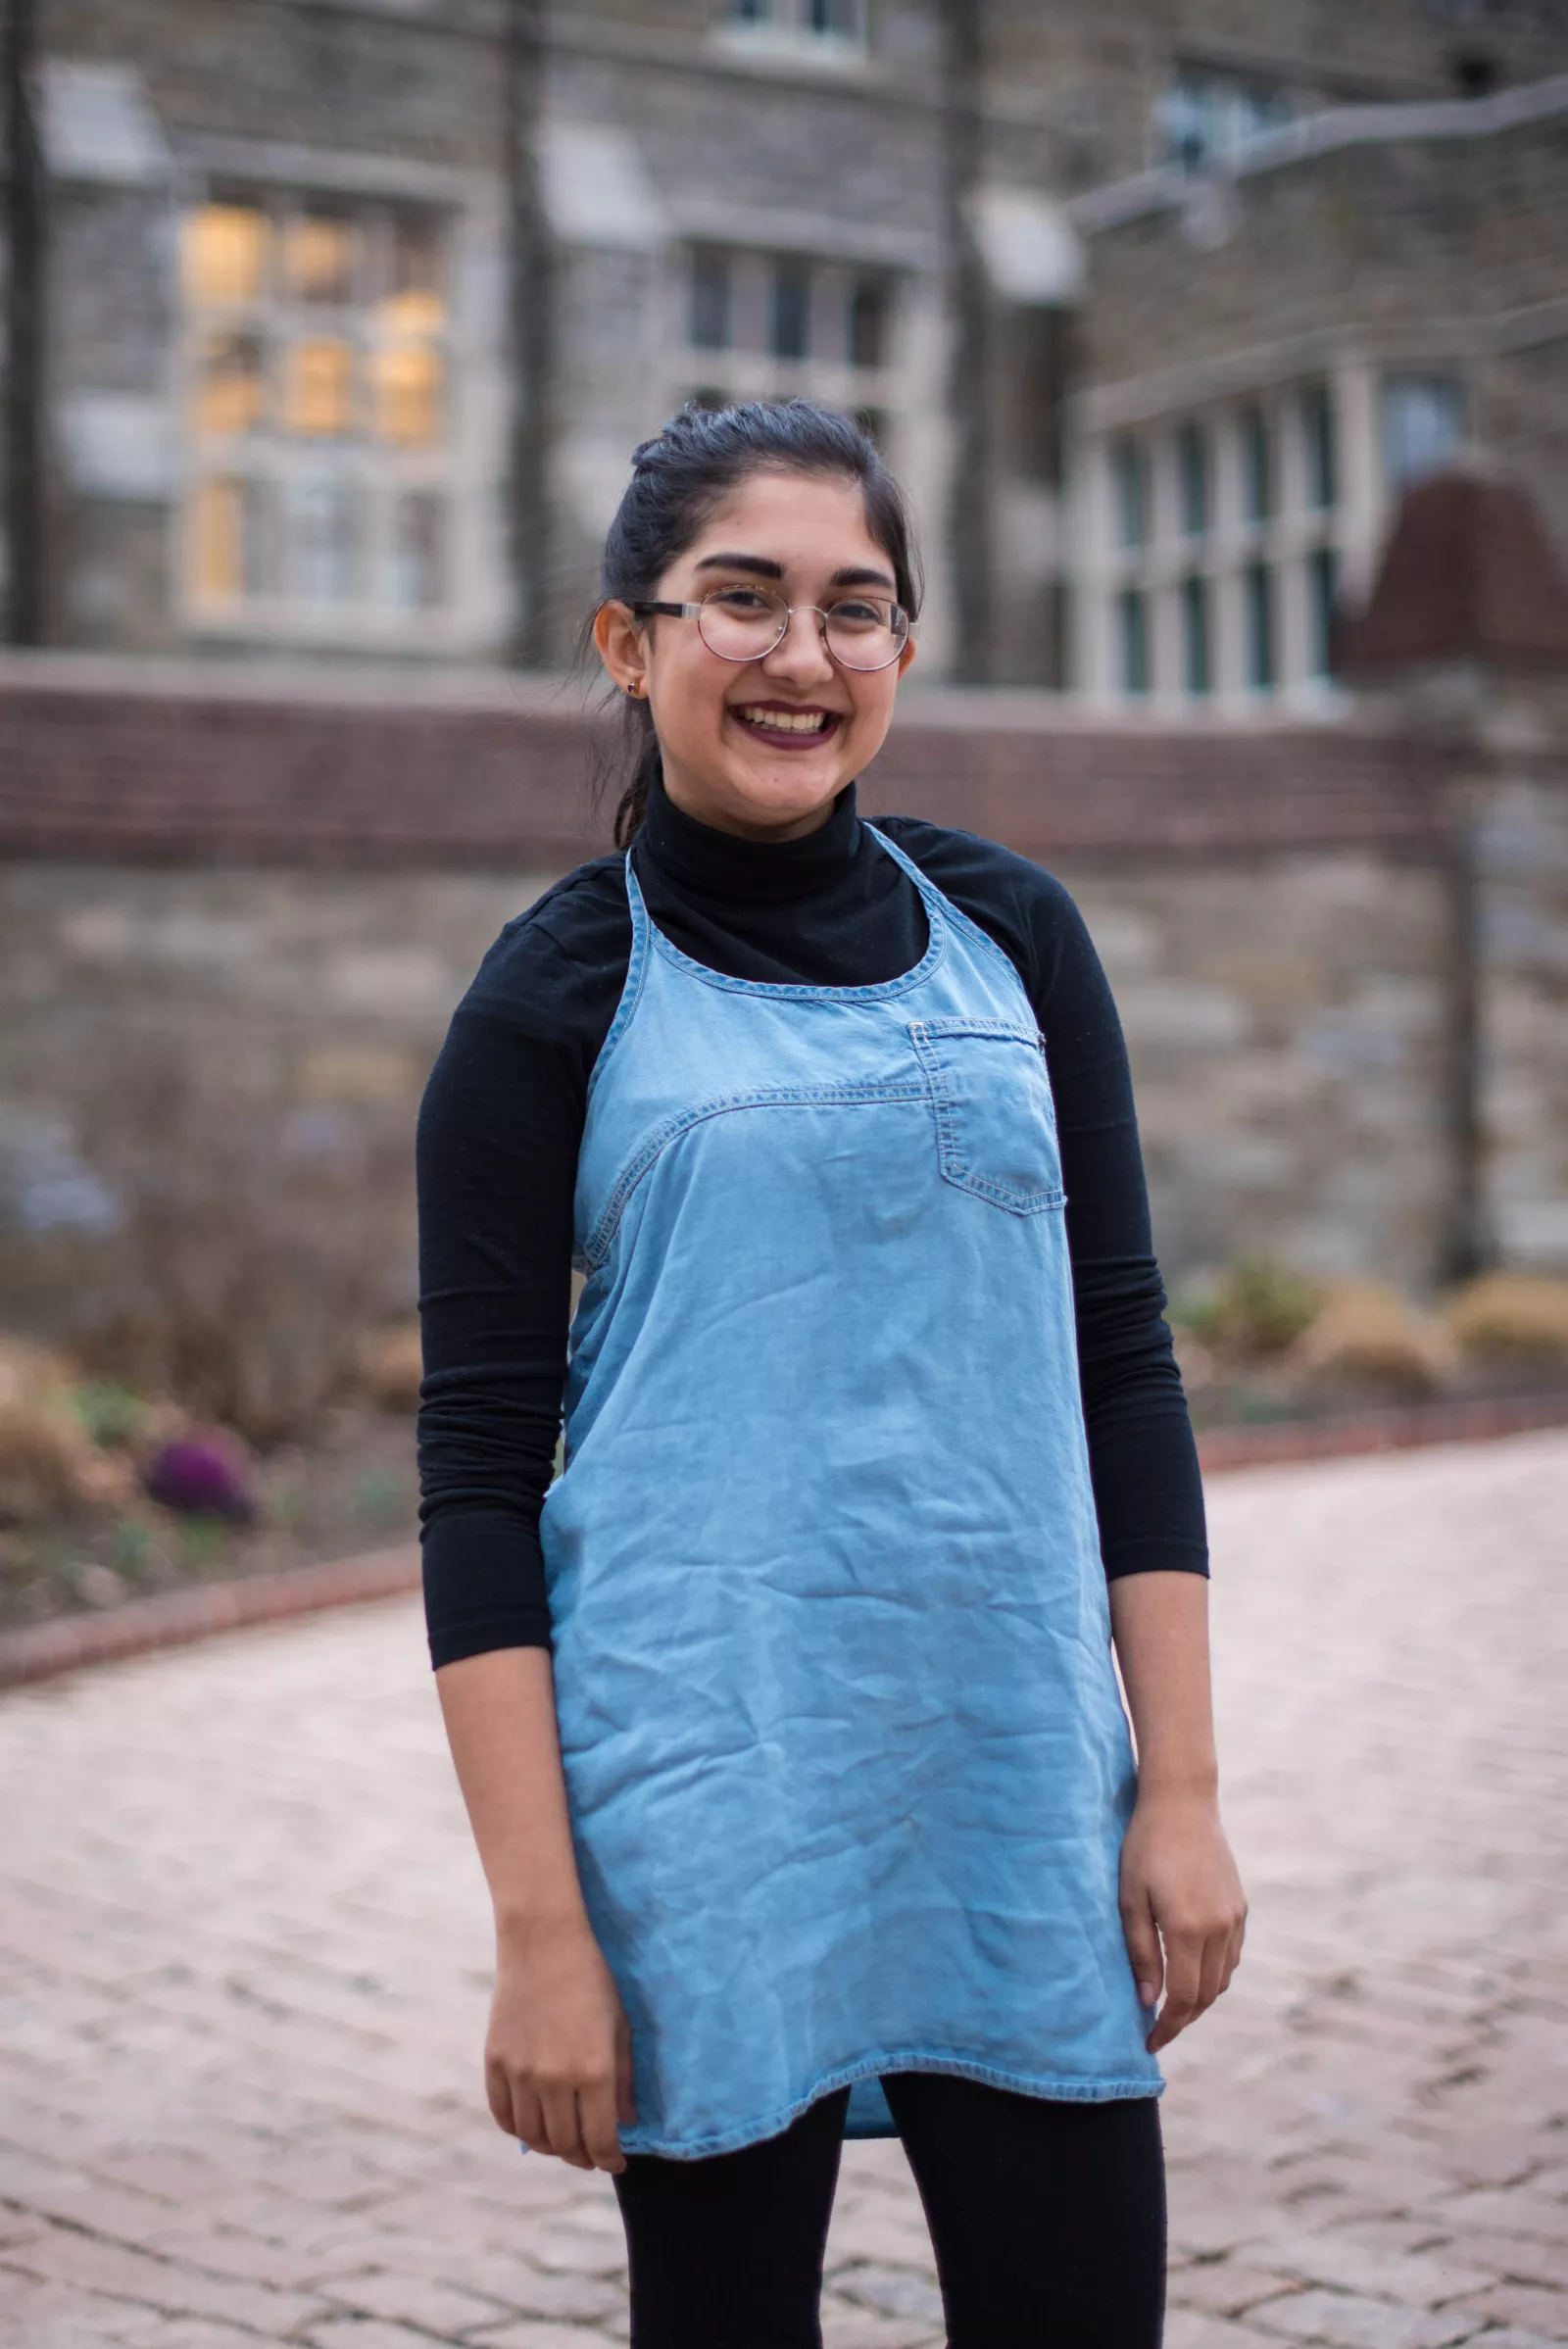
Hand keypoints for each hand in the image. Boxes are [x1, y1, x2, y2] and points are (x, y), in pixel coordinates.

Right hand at [484, 1914, 637, 2171]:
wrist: (544, 1940)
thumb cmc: (594, 1977)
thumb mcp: (621, 2026)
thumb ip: (625, 2078)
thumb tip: (628, 2121)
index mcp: (593, 2072)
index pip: (600, 2140)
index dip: (610, 2159)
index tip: (616, 2162)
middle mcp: (554, 2080)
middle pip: (565, 2144)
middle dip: (582, 2157)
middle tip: (591, 2156)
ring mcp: (520, 2073)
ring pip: (533, 2136)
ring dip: (551, 2147)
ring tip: (564, 2143)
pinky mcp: (495, 2062)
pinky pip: (503, 2114)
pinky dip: (517, 2128)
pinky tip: (532, 2126)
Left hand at [1118, 1785, 1246, 2053]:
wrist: (1182, 1802)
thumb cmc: (1144, 1847)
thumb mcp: (1130, 1899)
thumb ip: (1141, 1953)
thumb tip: (1149, 2002)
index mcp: (1189, 1930)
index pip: (1183, 1998)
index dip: (1167, 2027)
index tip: (1149, 2042)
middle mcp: (1219, 1929)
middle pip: (1206, 1995)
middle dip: (1182, 2019)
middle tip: (1157, 2030)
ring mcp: (1235, 1918)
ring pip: (1223, 1979)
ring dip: (1200, 1998)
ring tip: (1172, 2004)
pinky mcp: (1240, 1907)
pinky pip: (1231, 1956)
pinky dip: (1214, 1974)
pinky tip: (1193, 1971)